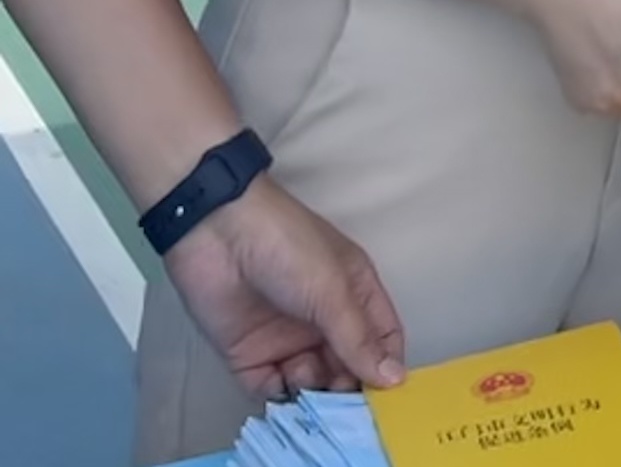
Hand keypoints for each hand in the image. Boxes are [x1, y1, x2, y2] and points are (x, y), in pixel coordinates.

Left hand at [162, 176, 405, 402]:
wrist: (217, 234)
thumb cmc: (289, 249)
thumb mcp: (332, 291)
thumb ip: (359, 339)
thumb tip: (394, 379)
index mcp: (355, 296)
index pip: (382, 339)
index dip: (386, 366)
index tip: (385, 394)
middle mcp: (324, 321)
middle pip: (347, 366)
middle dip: (347, 383)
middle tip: (341, 395)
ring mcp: (287, 339)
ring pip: (311, 381)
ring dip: (312, 387)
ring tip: (302, 371)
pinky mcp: (249, 354)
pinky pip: (269, 386)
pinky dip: (276, 392)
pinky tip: (278, 381)